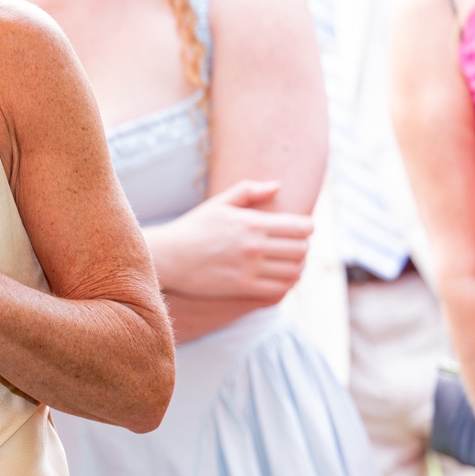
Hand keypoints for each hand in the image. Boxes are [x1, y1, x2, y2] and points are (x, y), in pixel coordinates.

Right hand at [147, 180, 311, 303]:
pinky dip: (286, 285)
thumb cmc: (193, 228)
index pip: (302, 227)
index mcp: (252, 222)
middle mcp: (254, 245)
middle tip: (292, 248)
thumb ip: (249, 191)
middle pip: (302, 249)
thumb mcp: (218, 204)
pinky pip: (280, 289)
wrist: (167, 257)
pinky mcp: (243, 287)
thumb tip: (277, 186)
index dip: (306, 228)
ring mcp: (249, 268)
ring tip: (286, 263)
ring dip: (296, 267)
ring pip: (295, 271)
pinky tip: (277, 279)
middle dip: (302, 248)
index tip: (297, 230)